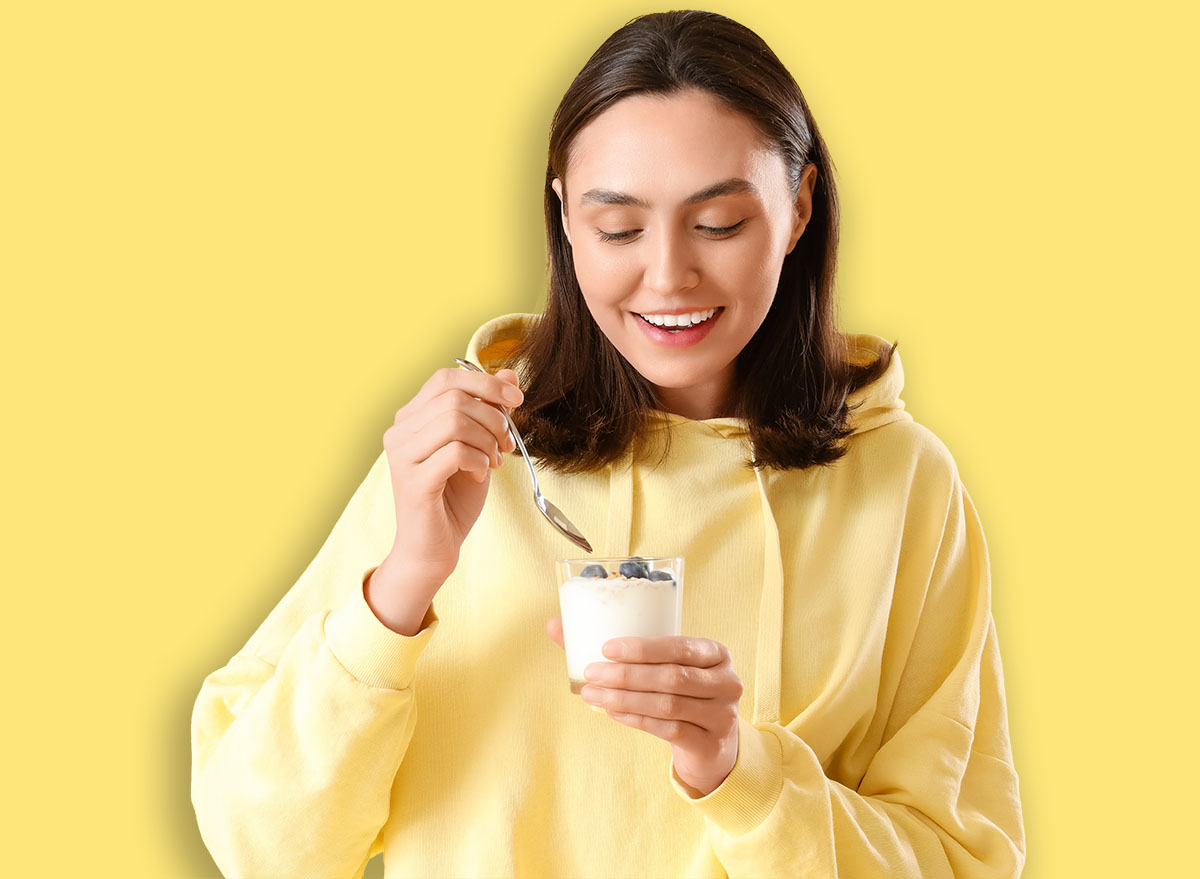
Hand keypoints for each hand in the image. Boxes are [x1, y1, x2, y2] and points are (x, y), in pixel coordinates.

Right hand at [368, 366, 521, 633]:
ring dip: (487, 440)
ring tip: (494, 461)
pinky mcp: (413, 482)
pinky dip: (479, 461)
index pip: (445, 378)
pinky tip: (482, 474)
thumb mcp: (479, 446)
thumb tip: (509, 375)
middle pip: (453, 398)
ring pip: (454, 421)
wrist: (433, 549)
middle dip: (493, 416)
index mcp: (411, 418)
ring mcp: (402, 456)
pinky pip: (455, 452)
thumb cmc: (454, 498)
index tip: (516, 401)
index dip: (485, 383)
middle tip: (506, 443)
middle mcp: (399, 432)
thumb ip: (489, 410)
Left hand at [545, 618, 742, 796]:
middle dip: (626, 674)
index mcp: (716, 653)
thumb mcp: (661, 666)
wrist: (710, 744)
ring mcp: (722, 715)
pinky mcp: (710, 743)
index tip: (605, 647)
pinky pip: (668, 730)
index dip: (642, 647)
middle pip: (671, 676)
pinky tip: (612, 713)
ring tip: (592, 695)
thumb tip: (553, 625)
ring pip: (667, 704)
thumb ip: (616, 647)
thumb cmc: (678, 692)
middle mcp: (726, 681)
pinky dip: (636, 719)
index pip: (679, 646)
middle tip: (591, 673)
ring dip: (624, 698)